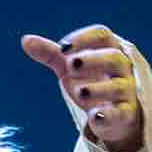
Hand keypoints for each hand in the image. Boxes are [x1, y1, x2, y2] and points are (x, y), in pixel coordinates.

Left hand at [24, 26, 145, 151]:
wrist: (112, 116)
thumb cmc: (92, 83)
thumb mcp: (71, 68)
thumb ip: (52, 54)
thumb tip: (25, 40)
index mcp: (109, 50)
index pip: (102, 35)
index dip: (84, 38)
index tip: (63, 47)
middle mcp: (122, 69)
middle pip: (114, 57)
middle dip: (93, 60)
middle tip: (71, 65)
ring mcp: (125, 92)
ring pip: (118, 86)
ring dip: (98, 88)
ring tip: (80, 91)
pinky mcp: (125, 115)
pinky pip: (120, 113)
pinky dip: (107, 115)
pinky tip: (94, 116)